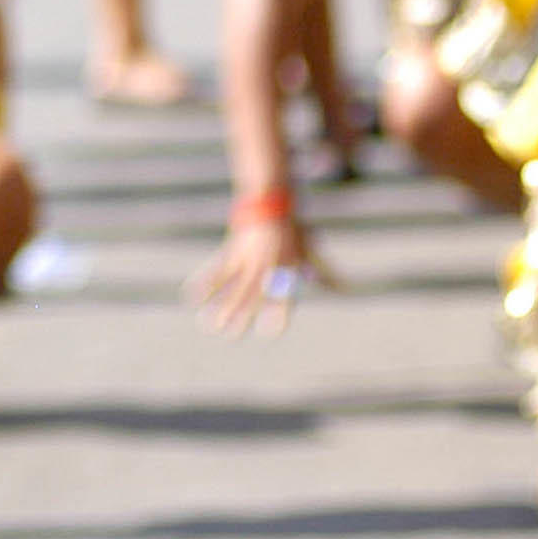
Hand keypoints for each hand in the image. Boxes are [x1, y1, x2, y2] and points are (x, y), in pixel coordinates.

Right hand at [186, 212, 333, 336]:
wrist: (270, 202)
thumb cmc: (293, 229)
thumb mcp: (310, 251)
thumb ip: (324, 272)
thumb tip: (346, 289)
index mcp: (287, 269)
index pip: (284, 295)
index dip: (278, 313)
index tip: (271, 332)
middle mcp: (267, 266)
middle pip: (252, 295)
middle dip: (240, 316)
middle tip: (231, 336)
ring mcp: (248, 258)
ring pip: (232, 286)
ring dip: (220, 306)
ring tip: (209, 325)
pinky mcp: (233, 251)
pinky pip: (216, 270)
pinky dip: (203, 283)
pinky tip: (192, 295)